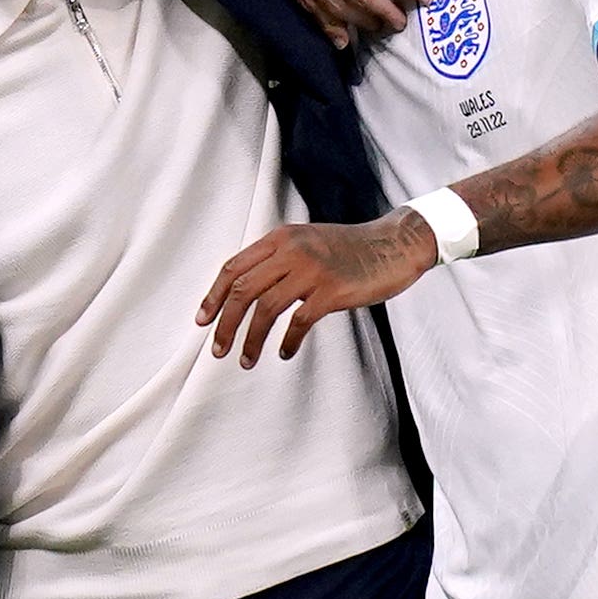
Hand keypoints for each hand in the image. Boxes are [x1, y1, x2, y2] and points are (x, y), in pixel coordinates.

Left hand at [197, 209, 437, 366]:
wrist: (393, 245)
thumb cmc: (349, 248)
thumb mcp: (306, 241)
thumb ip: (278, 259)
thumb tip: (247, 291)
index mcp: (280, 238)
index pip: (233, 267)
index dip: (213, 296)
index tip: (203, 321)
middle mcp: (291, 250)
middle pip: (243, 290)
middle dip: (225, 324)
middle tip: (218, 349)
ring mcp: (311, 269)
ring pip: (265, 308)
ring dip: (250, 339)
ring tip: (245, 360)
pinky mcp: (332, 290)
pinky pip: (299, 321)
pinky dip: (287, 341)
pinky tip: (285, 353)